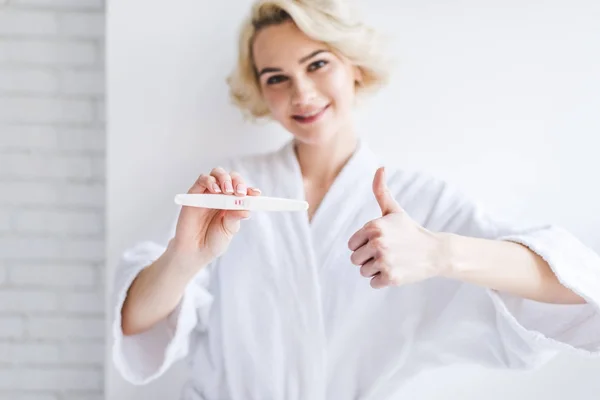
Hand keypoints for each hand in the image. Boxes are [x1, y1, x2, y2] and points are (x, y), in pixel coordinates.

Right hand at [171, 167, 260, 266]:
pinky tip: (214, 191)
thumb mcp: (228, 230)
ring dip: (224, 179)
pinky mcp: (194, 193)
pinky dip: (209, 181)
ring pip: (217, 173)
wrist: (194, 251)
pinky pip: (202, 179)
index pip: (243, 190)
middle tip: (239, 193)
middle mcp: (221, 195)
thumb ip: (235, 218)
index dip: (250, 190)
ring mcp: (208, 193)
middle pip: (231, 177)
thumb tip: (247, 209)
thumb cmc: (213, 240)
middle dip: (237, 181)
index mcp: (233, 203)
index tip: (256, 194)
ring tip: (227, 191)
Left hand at [347, 167, 444, 288]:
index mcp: (373, 226)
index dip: (364, 245)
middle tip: (388, 253)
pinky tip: (397, 270)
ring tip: (393, 261)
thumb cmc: (410, 231)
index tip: (380, 243)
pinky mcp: (390, 277)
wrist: (435, 252)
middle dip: (369, 259)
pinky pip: (373, 283)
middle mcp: (377, 243)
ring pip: (363, 272)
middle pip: (355, 259)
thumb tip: (380, 167)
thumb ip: (381, 191)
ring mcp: (384, 261)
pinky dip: (383, 280)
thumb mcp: (394, 211)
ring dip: (376, 270)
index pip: (352, 244)